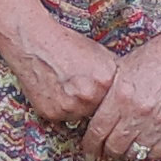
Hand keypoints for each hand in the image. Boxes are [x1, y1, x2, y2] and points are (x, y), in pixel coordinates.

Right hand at [0, 3, 117, 135]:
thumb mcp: (99, 53)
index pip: (116, 102)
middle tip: (83, 89)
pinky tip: (56, 91)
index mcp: (105, 80)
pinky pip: (63, 119)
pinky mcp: (52, 114)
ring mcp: (70, 107)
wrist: (35, 41)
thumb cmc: (67, 44)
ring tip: (67, 87)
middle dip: (94, 103)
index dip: (111, 98)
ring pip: (81, 117)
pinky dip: (61, 109)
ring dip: (78, 108)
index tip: (108, 97)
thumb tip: (125, 90)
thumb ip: (113, 74)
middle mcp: (89, 96)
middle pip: (100, 111)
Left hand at [80, 28, 160, 160]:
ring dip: (125, 154)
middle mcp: (137, 111)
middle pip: (114, 146)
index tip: (88, 148)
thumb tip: (95, 111)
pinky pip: (156, 151)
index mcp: (120, 95)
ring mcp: (156, 121)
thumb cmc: (156, 56)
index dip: (90, 144)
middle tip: (102, 152)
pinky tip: (142, 145)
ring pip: (134, 153)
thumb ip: (108, 92)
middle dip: (105, 152)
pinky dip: (147, 152)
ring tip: (122, 149)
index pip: (97, 131)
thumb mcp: (122, 68)